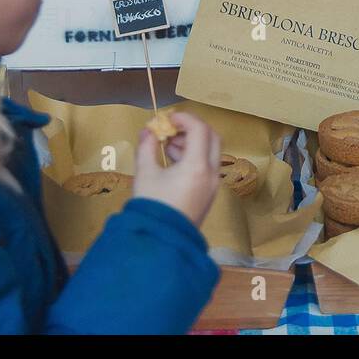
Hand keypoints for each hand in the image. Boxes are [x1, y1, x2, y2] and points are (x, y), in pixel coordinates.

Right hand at [133, 111, 221, 226]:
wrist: (160, 241)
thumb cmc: (151, 206)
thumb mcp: (145, 173)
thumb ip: (146, 147)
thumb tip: (148, 131)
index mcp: (197, 166)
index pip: (199, 129)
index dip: (184, 118)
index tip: (168, 117)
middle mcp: (211, 173)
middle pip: (212, 138)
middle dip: (192, 129)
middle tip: (172, 129)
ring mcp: (212, 185)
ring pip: (211, 152)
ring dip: (193, 143)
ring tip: (167, 145)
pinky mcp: (208, 194)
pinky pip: (207, 167)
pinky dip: (194, 157)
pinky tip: (173, 161)